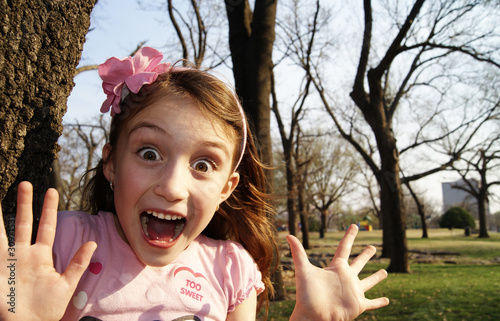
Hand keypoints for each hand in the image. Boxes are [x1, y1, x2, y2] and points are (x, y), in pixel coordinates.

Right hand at [0, 181, 95, 320]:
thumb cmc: (46, 309)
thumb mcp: (66, 285)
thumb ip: (78, 263)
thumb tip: (92, 242)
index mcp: (41, 256)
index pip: (46, 227)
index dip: (49, 209)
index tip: (52, 190)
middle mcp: (23, 254)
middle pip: (24, 223)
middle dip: (25, 204)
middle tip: (25, 183)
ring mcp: (9, 261)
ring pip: (4, 232)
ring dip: (0, 216)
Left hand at [288, 224, 388, 320]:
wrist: (312, 316)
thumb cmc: (306, 295)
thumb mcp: (303, 270)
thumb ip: (298, 253)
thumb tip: (288, 235)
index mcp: (336, 268)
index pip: (344, 248)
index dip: (350, 236)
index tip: (354, 225)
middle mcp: (346, 278)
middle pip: (358, 263)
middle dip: (366, 255)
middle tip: (373, 247)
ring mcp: (353, 291)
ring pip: (369, 282)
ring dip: (377, 277)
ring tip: (385, 272)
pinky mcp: (358, 305)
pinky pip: (372, 303)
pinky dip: (380, 302)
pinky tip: (387, 300)